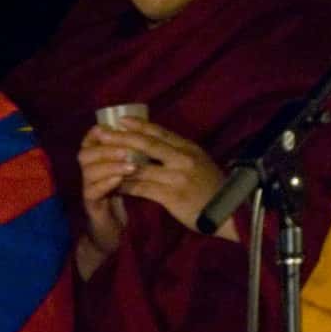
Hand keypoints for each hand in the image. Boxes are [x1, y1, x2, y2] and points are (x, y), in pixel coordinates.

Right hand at [74, 128, 140, 265]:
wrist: (114, 231)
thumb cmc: (125, 196)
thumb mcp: (130, 172)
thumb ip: (132, 153)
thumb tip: (148, 130)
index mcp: (98, 161)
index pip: (90, 140)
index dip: (98, 132)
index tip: (114, 126)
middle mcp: (88, 172)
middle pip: (86, 153)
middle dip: (107, 148)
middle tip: (128, 149)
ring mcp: (87, 189)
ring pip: (89, 171)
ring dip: (110, 165)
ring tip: (130, 164)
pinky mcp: (91, 206)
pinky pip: (93, 192)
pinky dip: (107, 183)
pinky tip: (120, 180)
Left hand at [86, 118, 235, 239]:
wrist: (229, 211)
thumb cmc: (212, 187)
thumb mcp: (200, 163)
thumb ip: (180, 155)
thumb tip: (156, 146)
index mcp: (190, 148)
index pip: (160, 133)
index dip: (139, 125)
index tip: (121, 120)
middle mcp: (183, 159)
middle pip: (148, 145)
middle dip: (123, 138)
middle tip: (103, 134)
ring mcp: (177, 177)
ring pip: (141, 167)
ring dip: (118, 164)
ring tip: (101, 161)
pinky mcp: (172, 196)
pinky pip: (142, 188)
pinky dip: (126, 186)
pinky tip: (113, 185)